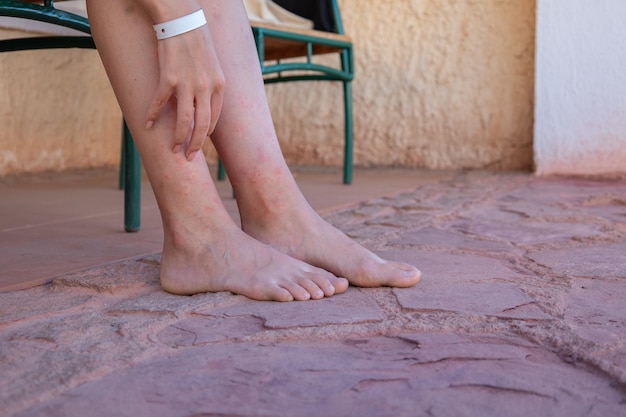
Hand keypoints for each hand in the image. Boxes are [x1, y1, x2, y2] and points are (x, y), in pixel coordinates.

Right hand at [145, 22, 224, 160]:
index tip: (199, 143)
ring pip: (183, 120)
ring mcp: (188, 84)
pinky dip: (152, 115)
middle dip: (195, 144)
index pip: (215, 118)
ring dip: (177, 138)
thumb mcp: (211, 64)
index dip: (206, 134)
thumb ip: (209, 84)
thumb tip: (202, 101)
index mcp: (219, 85)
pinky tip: (147, 124)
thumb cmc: (196, 39)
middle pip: (202, 125)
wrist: (182, 18)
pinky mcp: (169, 78)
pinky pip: (160, 103)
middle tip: (188, 157)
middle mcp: (206, 87)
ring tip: (172, 150)